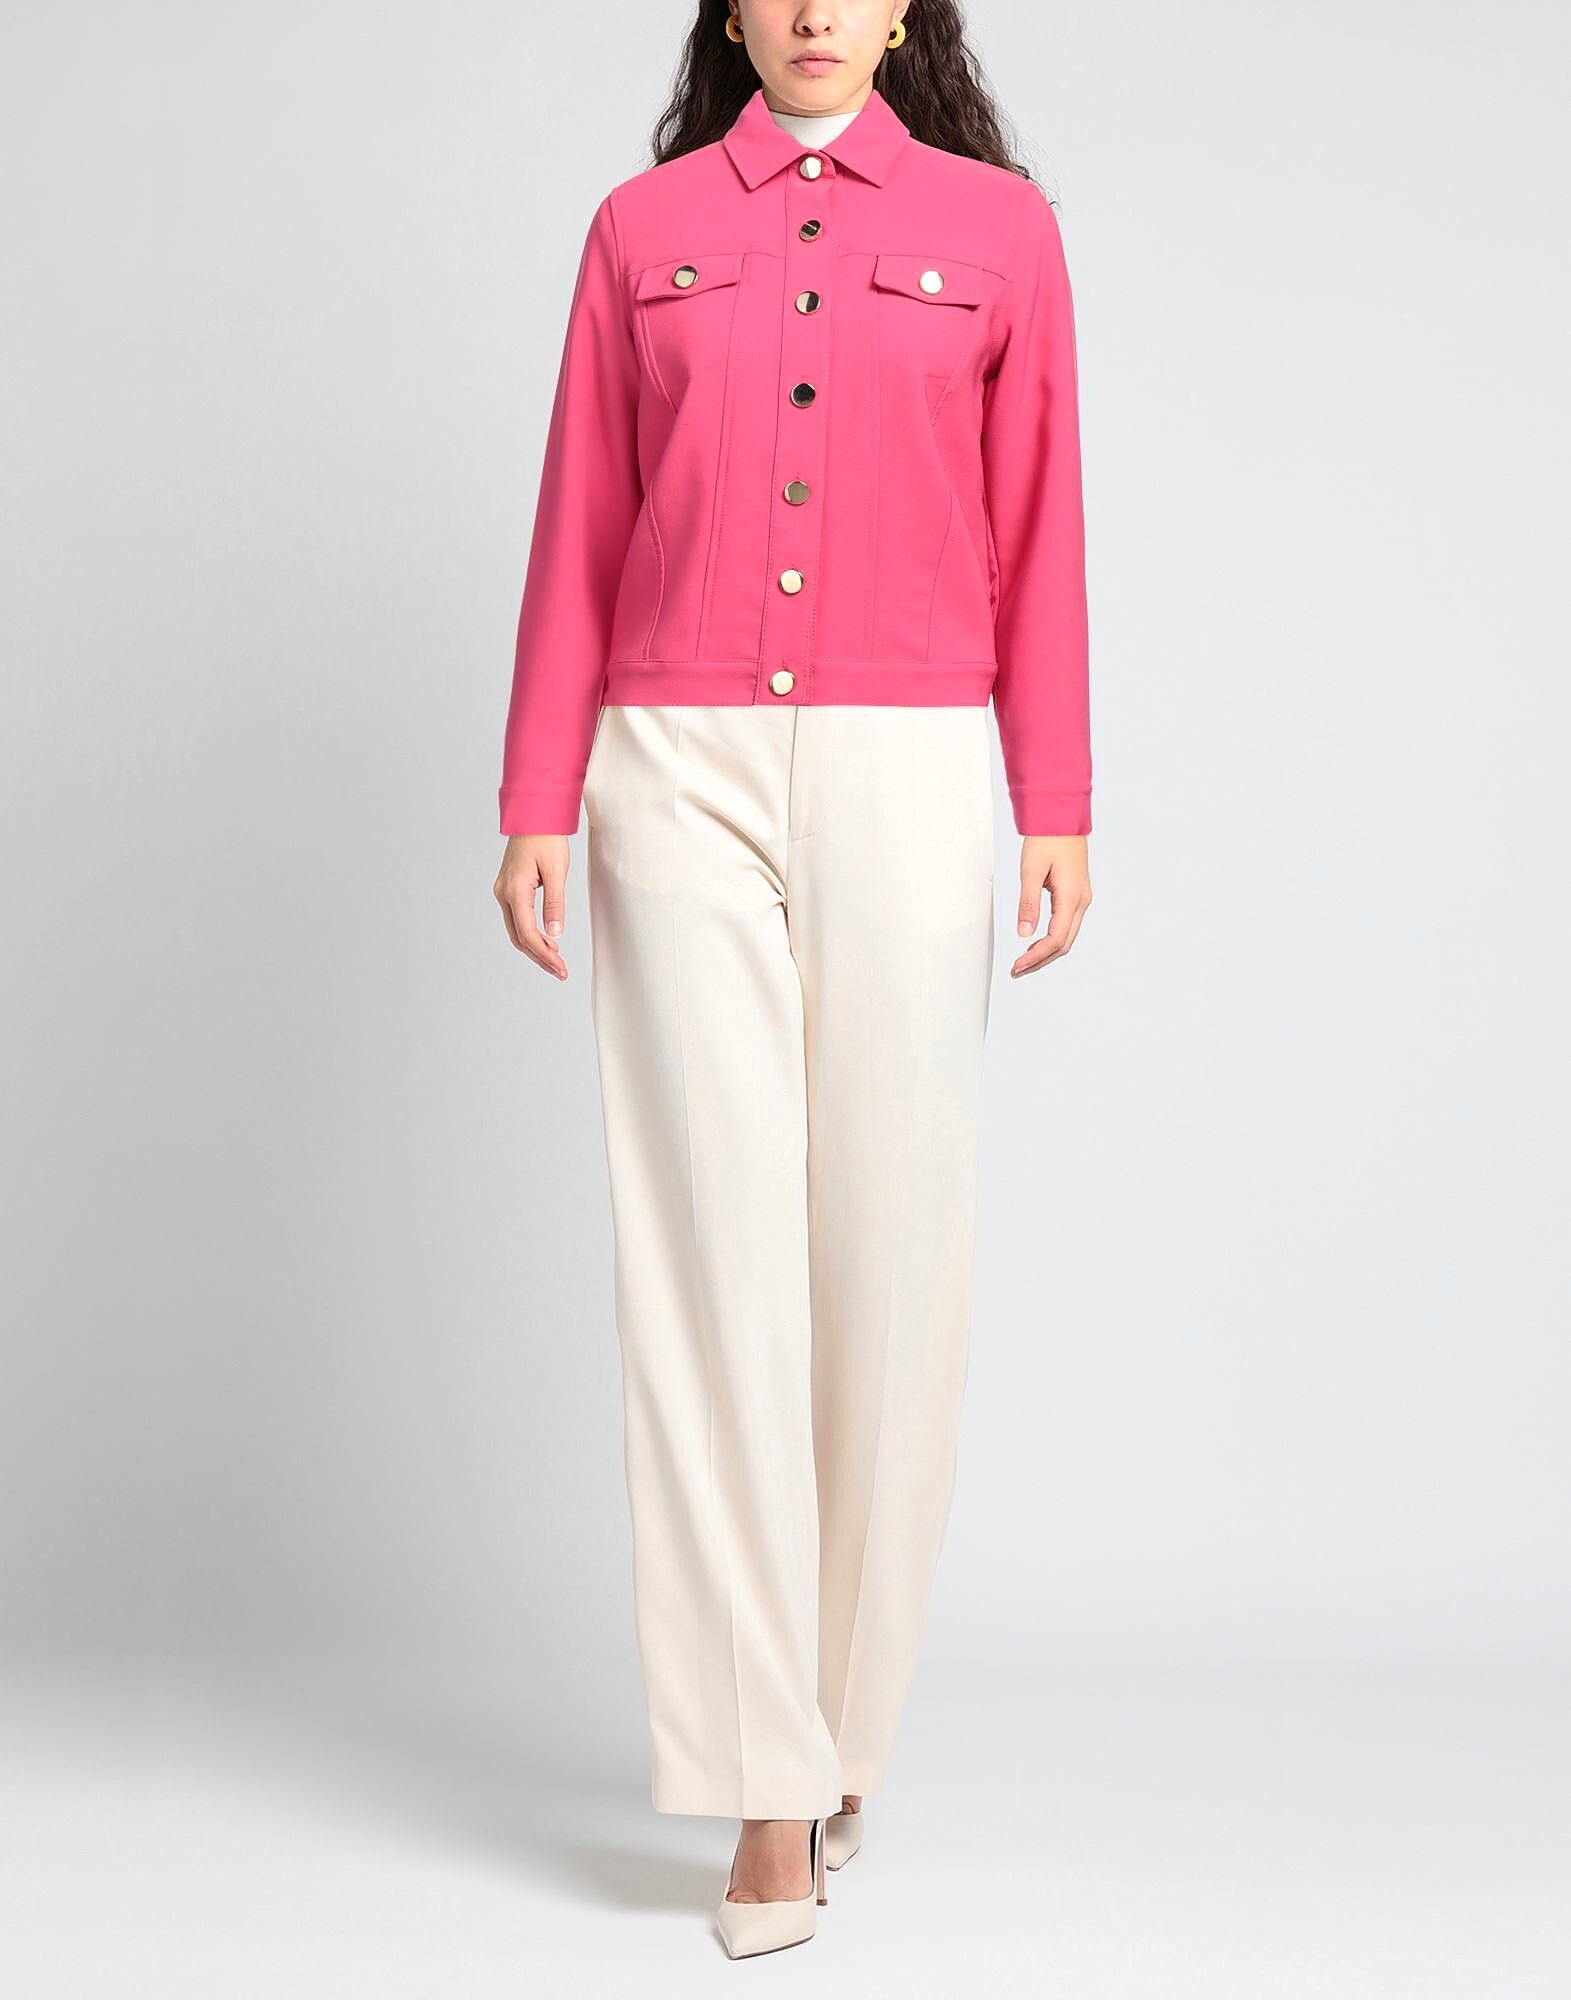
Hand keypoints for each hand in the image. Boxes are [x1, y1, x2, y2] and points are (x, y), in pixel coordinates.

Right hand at [494, 834, 571, 979]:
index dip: (544, 955)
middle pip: (519, 937)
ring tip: (555, 962)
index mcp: (515, 890)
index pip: (527, 933)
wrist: (533, 815)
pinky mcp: (508, 888)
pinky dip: (530, 934)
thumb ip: (555, 903)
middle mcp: (503, 893)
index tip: (561, 968)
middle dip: (539, 957)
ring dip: (534, 948)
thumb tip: (555, 933)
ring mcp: (503, 891)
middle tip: (560, 972)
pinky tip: (546, 941)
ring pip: (516, 930)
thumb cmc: (547, 838)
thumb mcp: (557, 871)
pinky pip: (516, 919)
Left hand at [1011, 836, 1091, 977]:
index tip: (1017, 966)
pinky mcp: (1077, 893)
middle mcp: (1081, 901)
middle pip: (1063, 943)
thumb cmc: (1047, 838)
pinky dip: (1052, 939)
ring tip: (1024, 962)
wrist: (1062, 816)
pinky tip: (1036, 943)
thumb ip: (1028, 904)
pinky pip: (1067, 924)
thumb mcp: (1031, 871)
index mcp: (1071, 897)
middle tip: (1017, 970)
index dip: (1036, 957)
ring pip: (1066, 936)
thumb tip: (1024, 933)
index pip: (1055, 939)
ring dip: (1046, 952)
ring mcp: (1082, 898)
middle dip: (1040, 960)